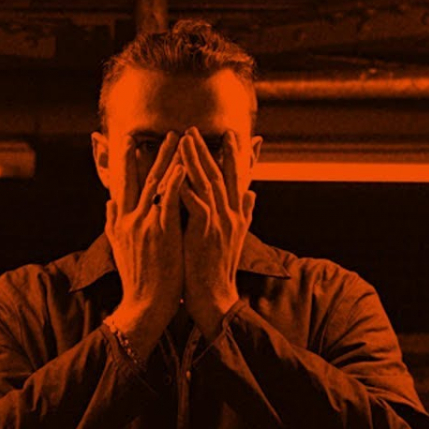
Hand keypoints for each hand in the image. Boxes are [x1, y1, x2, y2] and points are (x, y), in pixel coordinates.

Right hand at [104, 131, 186, 355]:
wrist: (144, 305)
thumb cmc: (137, 281)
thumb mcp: (117, 248)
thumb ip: (112, 223)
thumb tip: (108, 203)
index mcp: (120, 221)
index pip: (122, 184)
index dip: (125, 161)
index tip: (128, 141)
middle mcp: (129, 218)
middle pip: (137, 176)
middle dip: (144, 151)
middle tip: (152, 130)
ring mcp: (145, 223)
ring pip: (155, 181)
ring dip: (166, 156)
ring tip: (176, 137)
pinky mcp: (161, 230)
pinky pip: (169, 198)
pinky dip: (175, 180)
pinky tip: (183, 164)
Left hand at [178, 127, 256, 338]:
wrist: (216, 299)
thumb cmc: (218, 271)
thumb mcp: (236, 239)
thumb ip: (245, 213)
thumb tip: (253, 193)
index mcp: (237, 216)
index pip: (236, 178)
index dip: (233, 155)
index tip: (230, 134)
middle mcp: (231, 215)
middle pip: (221, 174)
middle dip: (208, 150)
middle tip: (196, 129)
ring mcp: (220, 223)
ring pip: (208, 183)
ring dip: (196, 160)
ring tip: (184, 140)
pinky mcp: (206, 233)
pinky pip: (195, 203)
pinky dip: (185, 187)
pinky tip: (175, 172)